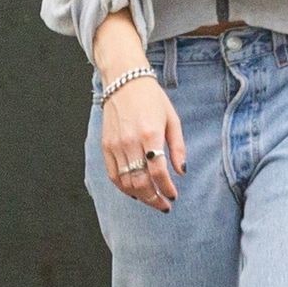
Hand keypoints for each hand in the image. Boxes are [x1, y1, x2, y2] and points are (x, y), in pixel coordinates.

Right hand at [101, 76, 186, 209]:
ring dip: (140, 196)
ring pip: (126, 182)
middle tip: (164, 206)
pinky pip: (113, 175)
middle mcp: (131, 141)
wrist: (124, 80)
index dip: (166, 188)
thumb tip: (181, 171)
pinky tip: (134, 192)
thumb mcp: (172, 119)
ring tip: (152, 200)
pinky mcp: (106, 146)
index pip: (158, 172)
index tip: (173, 195)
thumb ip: (178, 147)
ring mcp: (116, 145)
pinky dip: (123, 188)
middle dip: (154, 199)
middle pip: (141, 182)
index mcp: (150, 133)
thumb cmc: (152, 98)